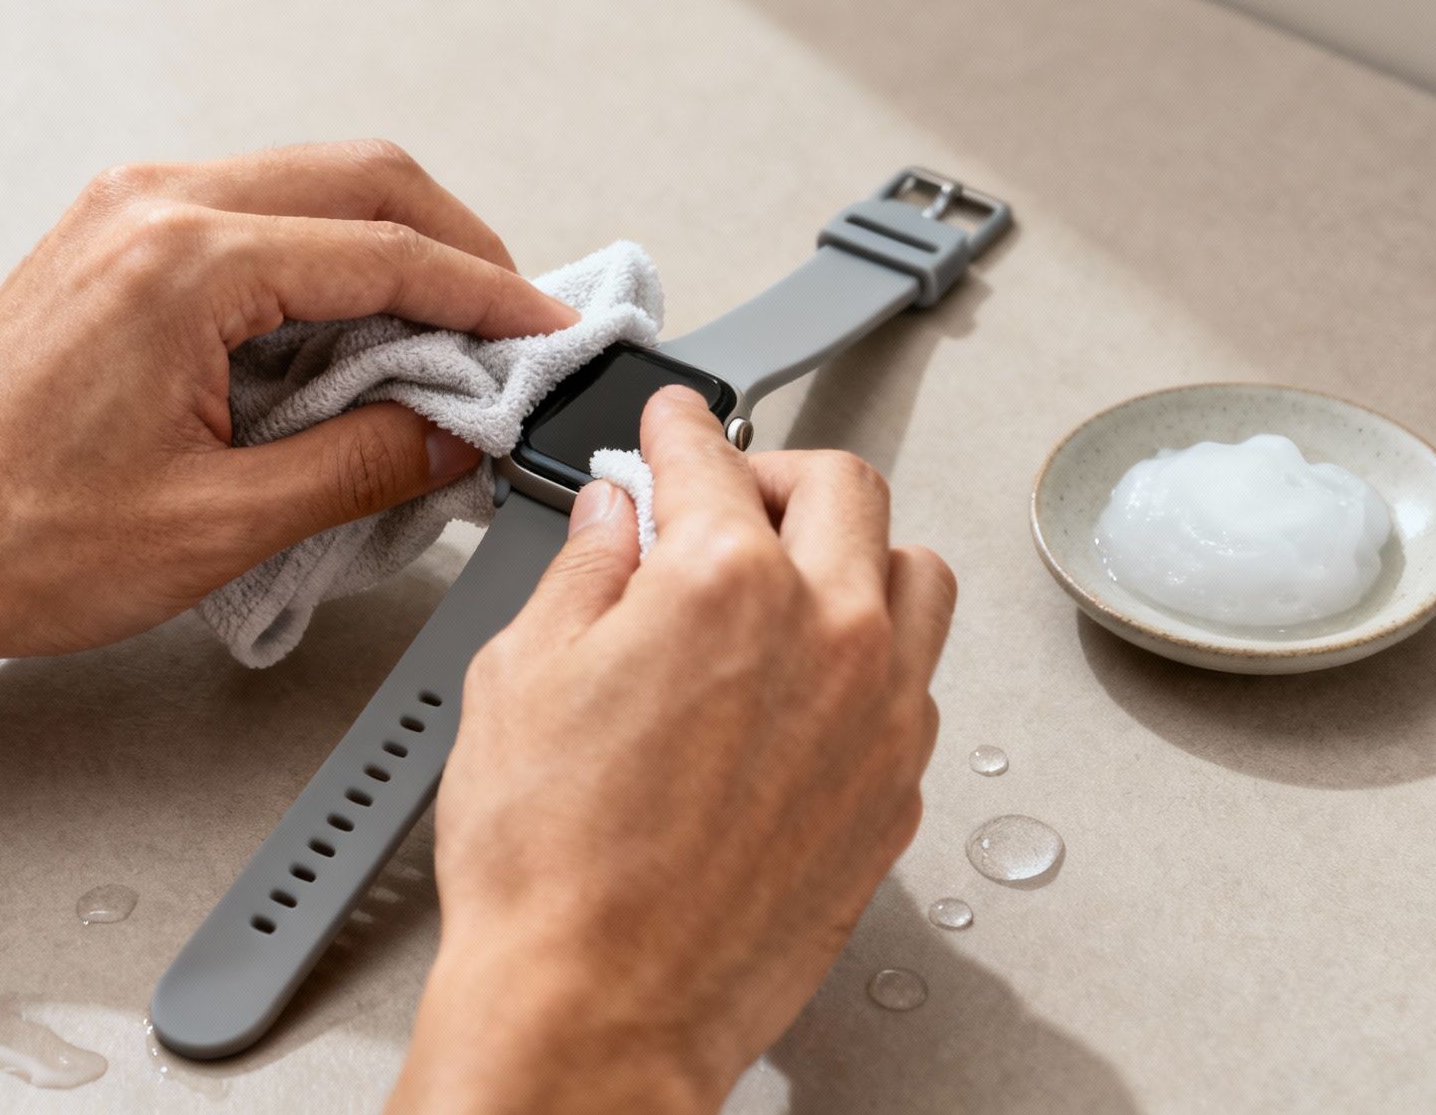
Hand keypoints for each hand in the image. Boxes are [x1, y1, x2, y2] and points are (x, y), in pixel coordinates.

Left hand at [0, 139, 575, 809]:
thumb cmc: (11, 538)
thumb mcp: (222, 524)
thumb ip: (362, 465)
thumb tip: (451, 435)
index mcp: (183, 265)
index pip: (386, 250)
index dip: (488, 295)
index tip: (544, 332)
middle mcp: (152, 210)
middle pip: (362, 179)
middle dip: (456, 247)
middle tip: (511, 325)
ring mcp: (126, 214)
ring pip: (311, 185)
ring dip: (393, 250)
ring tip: (444, 342)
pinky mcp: (113, 243)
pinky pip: (255, 217)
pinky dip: (326, 262)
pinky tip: (354, 334)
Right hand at [391, 388, 957, 1112]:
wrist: (599, 1011)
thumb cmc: (553, 870)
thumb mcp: (519, 677)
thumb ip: (581, 571)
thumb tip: (609, 520)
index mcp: (727, 583)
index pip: (710, 458)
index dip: (678, 427)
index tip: (673, 424)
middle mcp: (829, 634)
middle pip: (843, 490)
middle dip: (775, 471)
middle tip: (724, 492)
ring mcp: (879, 715)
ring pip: (913, 576)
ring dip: (855, 551)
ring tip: (791, 574)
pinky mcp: (896, 791)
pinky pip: (915, 680)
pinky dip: (871, 652)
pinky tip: (809, 678)